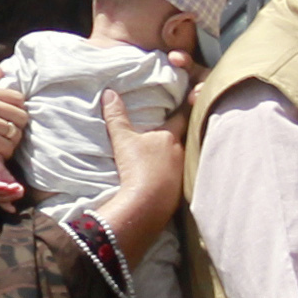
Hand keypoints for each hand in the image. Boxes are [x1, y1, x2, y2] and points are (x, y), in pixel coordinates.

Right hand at [93, 97, 185, 256]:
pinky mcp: (180, 191)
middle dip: (178, 135)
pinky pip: (178, 178)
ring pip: (182, 159)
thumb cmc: (137, 167)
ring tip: (166, 156)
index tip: (189, 100)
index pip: (180, 117)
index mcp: (170, 137)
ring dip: (175, 157)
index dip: (183, 109)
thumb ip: (116, 116)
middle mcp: (181, 153)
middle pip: (183, 139)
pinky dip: (172, 176)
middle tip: (173, 131)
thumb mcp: (122, 139)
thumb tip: (109, 93)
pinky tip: (164, 178)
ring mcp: (182, 173)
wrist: (146, 204)